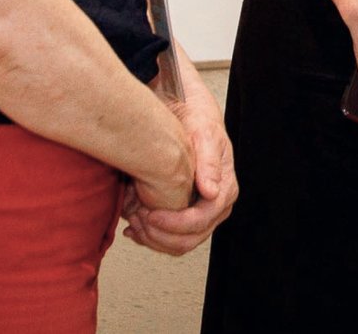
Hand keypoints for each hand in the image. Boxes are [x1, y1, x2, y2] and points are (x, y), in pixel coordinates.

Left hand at [121, 89, 236, 255]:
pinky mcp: (185, 214)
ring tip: (132, 222)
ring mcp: (201, 213)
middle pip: (191, 239)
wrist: (187, 113)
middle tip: (137, 219)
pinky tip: (133, 226)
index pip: (202, 220)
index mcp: (224, 189)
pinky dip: (149, 237)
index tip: (150, 214)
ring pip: (178, 244)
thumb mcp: (203, 133)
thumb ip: (208, 162)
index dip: (175, 223)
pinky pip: (169, 238)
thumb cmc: (196, 120)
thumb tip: (211, 191)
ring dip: (153, 239)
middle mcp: (215, 206)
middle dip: (161, 235)